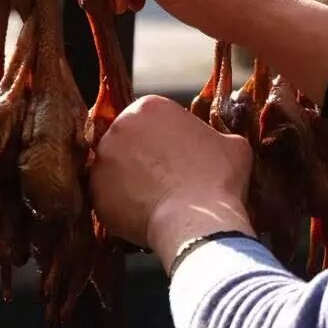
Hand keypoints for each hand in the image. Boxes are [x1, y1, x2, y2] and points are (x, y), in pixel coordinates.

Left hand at [90, 95, 254, 266]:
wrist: (196, 221)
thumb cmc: (217, 178)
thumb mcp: (232, 144)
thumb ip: (214, 136)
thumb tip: (215, 143)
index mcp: (149, 107)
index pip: (154, 119)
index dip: (168, 139)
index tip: (180, 157)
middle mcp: (118, 127)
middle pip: (130, 141)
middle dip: (145, 158)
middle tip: (167, 179)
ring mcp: (102, 162)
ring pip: (117, 170)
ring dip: (132, 181)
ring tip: (158, 200)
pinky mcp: (95, 194)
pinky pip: (110, 198)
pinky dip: (125, 207)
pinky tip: (147, 216)